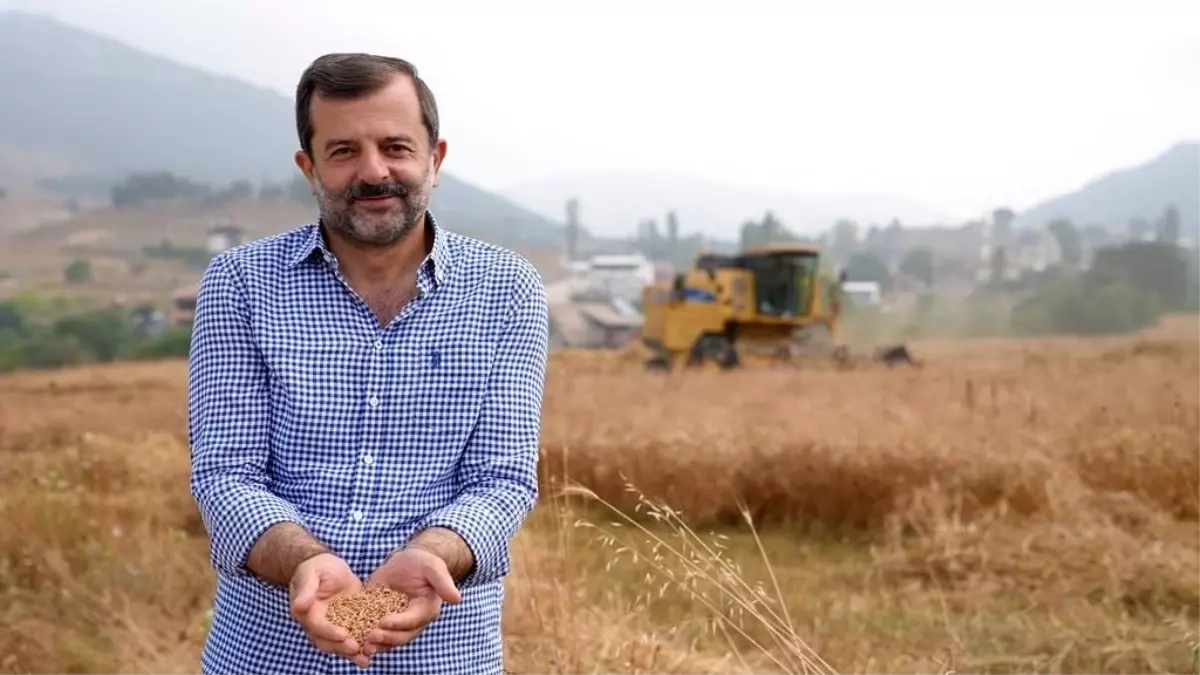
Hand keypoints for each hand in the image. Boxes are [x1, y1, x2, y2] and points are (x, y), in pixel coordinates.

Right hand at [289, 552, 368, 667]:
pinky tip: (375, 651)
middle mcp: (319, 625)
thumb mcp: (311, 575)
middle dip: (342, 648)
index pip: (318, 627)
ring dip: (352, 653)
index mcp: (308, 614)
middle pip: (328, 642)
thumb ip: (306, 591)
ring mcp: (333, 625)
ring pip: (340, 644)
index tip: (343, 635)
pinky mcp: (348, 622)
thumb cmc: (316, 568)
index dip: (329, 632)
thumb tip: (298, 607)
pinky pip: (354, 636)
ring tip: (366, 659)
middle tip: (357, 649)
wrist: (328, 565)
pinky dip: (362, 645)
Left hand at [360, 546, 462, 657]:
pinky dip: (364, 639)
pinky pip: (374, 633)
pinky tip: (352, 642)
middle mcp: (412, 621)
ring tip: (361, 645)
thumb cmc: (421, 562)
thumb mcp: (432, 567)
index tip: (383, 622)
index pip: (412, 620)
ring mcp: (396, 623)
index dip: (398, 623)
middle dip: (385, 638)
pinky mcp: (380, 620)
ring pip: (387, 639)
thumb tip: (457, 599)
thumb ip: (443, 582)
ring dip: (375, 644)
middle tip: (369, 637)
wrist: (405, 562)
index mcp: (426, 610)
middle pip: (400, 635)